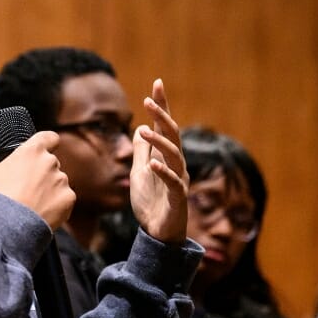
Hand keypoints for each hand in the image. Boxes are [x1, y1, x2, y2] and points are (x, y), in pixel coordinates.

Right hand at [0, 131, 74, 232]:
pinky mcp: (68, 199)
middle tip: (25, 187)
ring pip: (58, 182)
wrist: (6, 226)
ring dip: (48, 189)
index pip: (50, 137)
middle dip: (41, 173)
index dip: (47, 142)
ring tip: (31, 204)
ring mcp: (62, 181)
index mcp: (32, 150)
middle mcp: (51, 162)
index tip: (44, 149)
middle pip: (51, 163)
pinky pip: (64, 199)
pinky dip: (55, 205)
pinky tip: (40, 212)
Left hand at [129, 79, 188, 244]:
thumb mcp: (139, 172)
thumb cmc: (151, 202)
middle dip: (162, 117)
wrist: (157, 233)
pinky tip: (152, 165)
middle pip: (173, 135)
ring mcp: (178, 180)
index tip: (157, 83)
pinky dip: (163, 173)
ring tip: (144, 131)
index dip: (161, 106)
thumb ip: (141, 152)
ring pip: (174, 156)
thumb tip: (139, 128)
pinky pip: (173, 183)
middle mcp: (175, 164)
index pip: (164, 126)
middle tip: (148, 101)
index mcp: (165, 157)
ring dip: (160, 142)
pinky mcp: (178, 198)